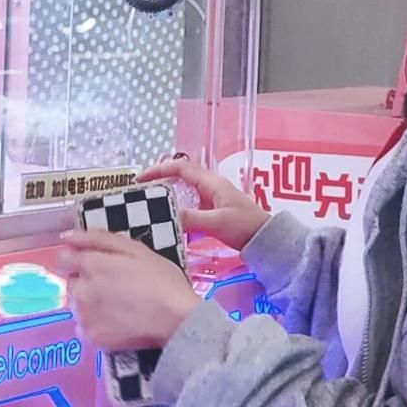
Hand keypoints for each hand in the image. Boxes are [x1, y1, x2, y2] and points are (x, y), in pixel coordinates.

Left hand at [59, 230, 201, 352]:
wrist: (177, 321)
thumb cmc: (162, 280)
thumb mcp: (135, 249)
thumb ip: (97, 239)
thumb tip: (67, 236)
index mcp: (90, 265)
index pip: (62, 259)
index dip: (77, 258)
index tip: (96, 263)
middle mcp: (80, 291)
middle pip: (72, 282)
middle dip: (87, 281)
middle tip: (115, 284)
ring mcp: (84, 317)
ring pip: (77, 305)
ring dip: (90, 302)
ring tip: (119, 304)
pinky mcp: (92, 338)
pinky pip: (84, 326)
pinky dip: (95, 322)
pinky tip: (116, 321)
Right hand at [138, 160, 269, 250]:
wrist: (266, 239)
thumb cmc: (245, 226)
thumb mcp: (215, 222)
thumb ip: (190, 219)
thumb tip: (166, 217)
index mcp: (211, 183)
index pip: (180, 168)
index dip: (158, 170)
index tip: (140, 179)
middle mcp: (211, 186)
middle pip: (180, 176)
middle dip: (160, 181)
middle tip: (142, 192)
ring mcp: (213, 198)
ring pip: (185, 191)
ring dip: (168, 195)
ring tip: (151, 205)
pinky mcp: (214, 211)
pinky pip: (191, 205)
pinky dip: (178, 209)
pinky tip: (170, 221)